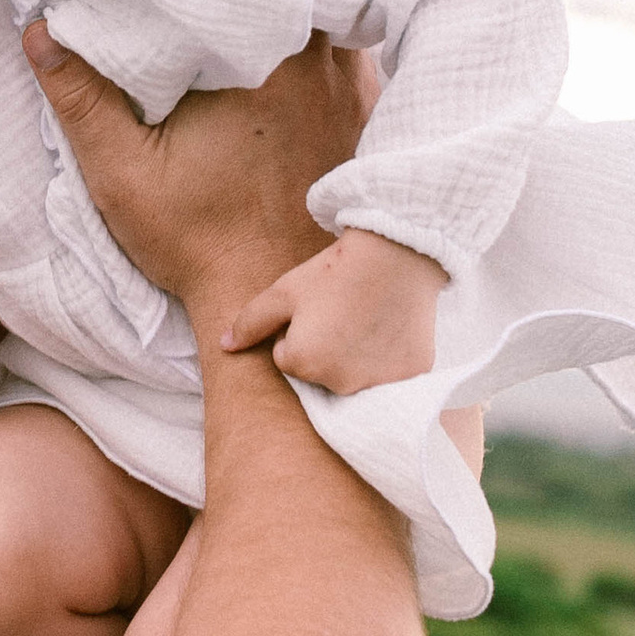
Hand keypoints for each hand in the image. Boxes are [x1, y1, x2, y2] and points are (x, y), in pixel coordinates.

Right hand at [19, 26, 378, 329]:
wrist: (272, 293)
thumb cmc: (198, 238)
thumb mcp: (122, 171)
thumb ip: (82, 99)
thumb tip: (40, 33)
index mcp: (260, 59)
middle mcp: (318, 61)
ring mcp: (351, 85)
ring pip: (320, 12)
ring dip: (285, 6)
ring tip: (243, 2)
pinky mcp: (366, 111)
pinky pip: (345, 50)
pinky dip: (316, 42)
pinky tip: (285, 51)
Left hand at [226, 225, 444, 392]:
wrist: (397, 251)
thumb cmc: (334, 271)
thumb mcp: (284, 292)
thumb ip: (250, 323)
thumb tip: (224, 346)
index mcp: (303, 364)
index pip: (287, 358)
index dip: (298, 331)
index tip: (317, 309)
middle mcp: (341, 384)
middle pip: (321, 372)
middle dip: (325, 349)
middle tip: (342, 312)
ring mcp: (379, 382)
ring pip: (355, 375)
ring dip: (356, 357)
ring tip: (365, 318)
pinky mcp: (411, 375)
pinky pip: (390, 373)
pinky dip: (389, 357)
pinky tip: (390, 327)